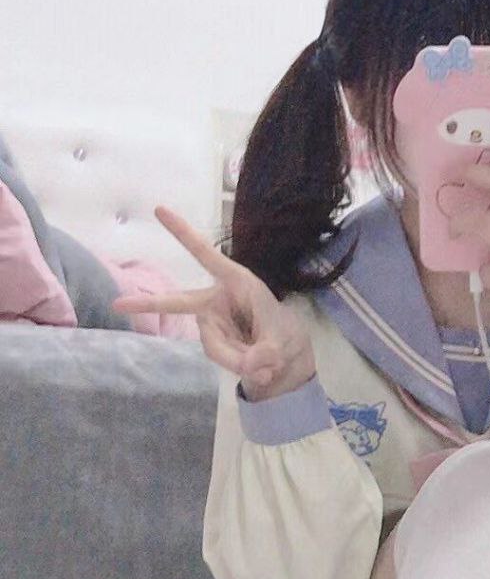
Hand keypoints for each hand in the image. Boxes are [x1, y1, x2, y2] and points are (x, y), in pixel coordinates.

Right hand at [112, 206, 315, 398]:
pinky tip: (260, 368)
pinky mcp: (210, 340)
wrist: (283, 355)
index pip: (205, 255)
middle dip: (148, 305)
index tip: (159, 209)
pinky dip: (242, 367)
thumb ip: (267, 352)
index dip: (183, 233)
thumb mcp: (281, 339)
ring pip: (214, 346)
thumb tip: (249, 367)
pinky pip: (220, 357)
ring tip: (267, 364)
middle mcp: (216, 299)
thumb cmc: (281, 331)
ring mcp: (210, 321)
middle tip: (118, 305)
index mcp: (235, 281)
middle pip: (179, 303)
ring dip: (241, 359)